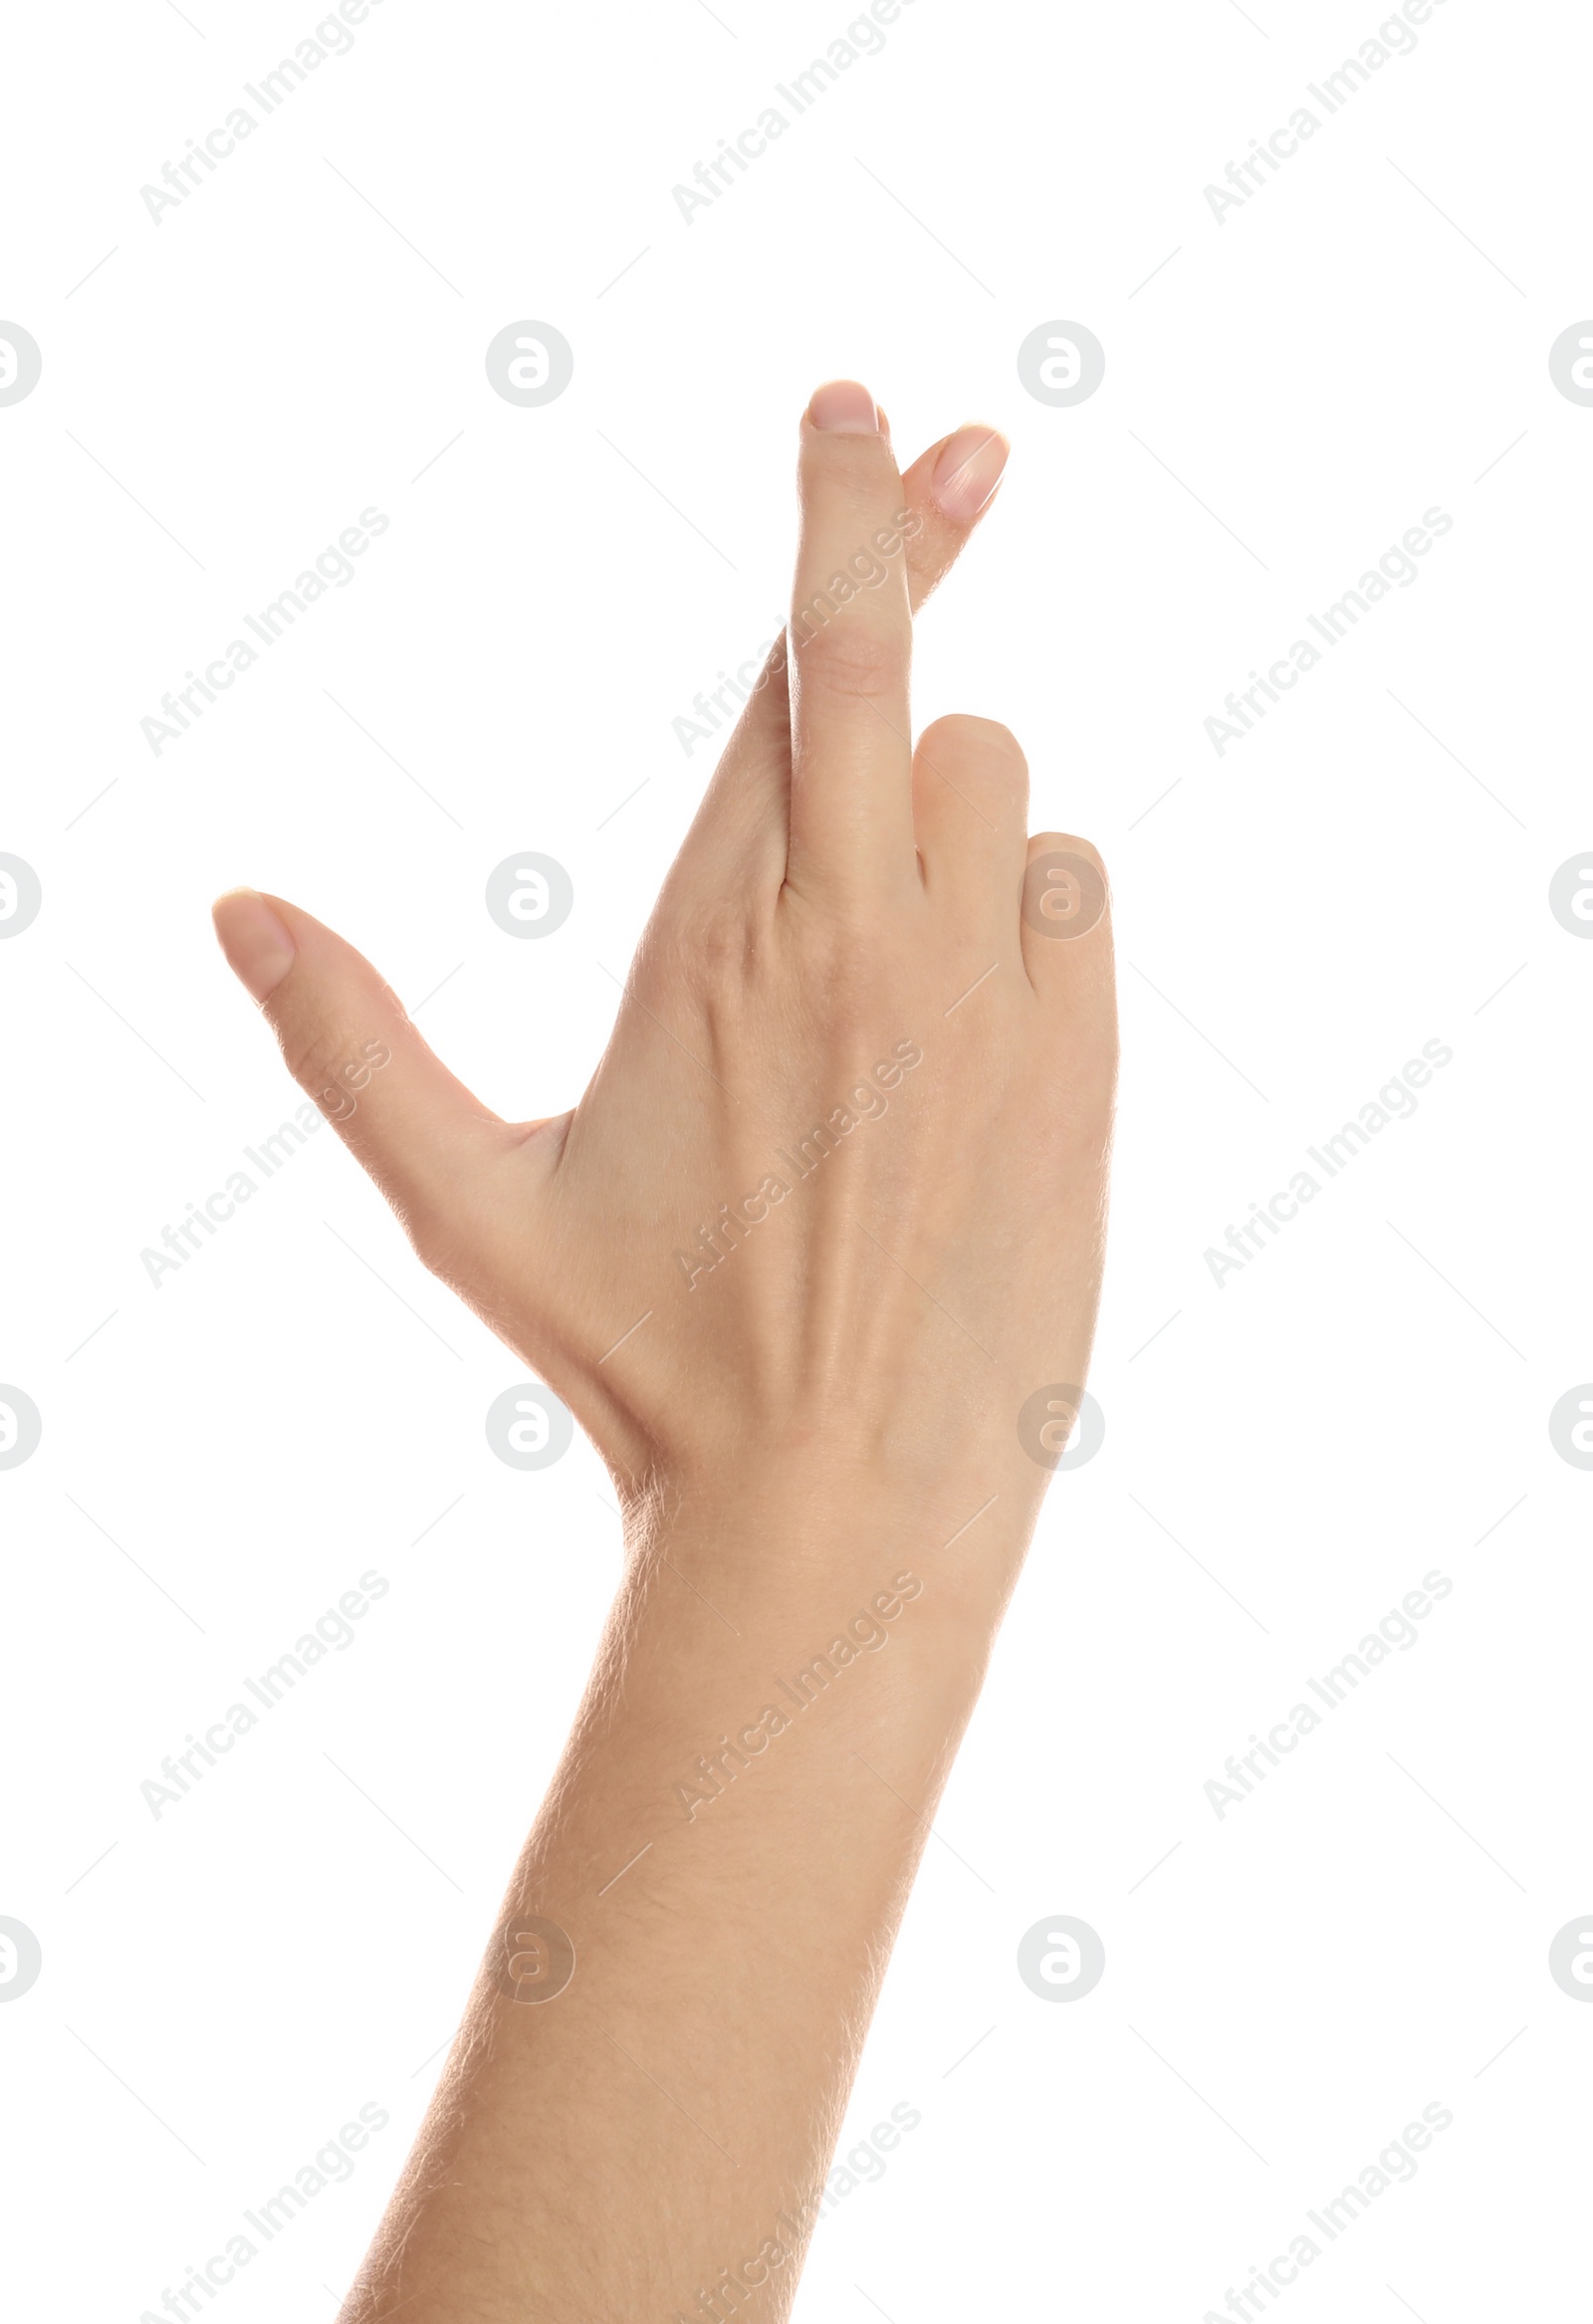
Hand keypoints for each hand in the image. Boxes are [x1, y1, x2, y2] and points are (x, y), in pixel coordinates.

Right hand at [212, 380, 1115, 1536]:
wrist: (844, 1509)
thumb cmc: (640, 1367)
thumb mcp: (465, 1209)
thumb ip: (348, 1046)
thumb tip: (234, 909)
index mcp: (710, 940)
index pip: (786, 668)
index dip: (835, 517)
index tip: (862, 406)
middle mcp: (859, 937)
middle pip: (898, 661)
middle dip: (901, 528)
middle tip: (955, 436)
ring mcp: (988, 996)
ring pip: (996, 776)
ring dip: (939, 804)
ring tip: (880, 937)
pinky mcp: (1082, 1062)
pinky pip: (1076, 883)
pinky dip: (1024, 898)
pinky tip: (968, 998)